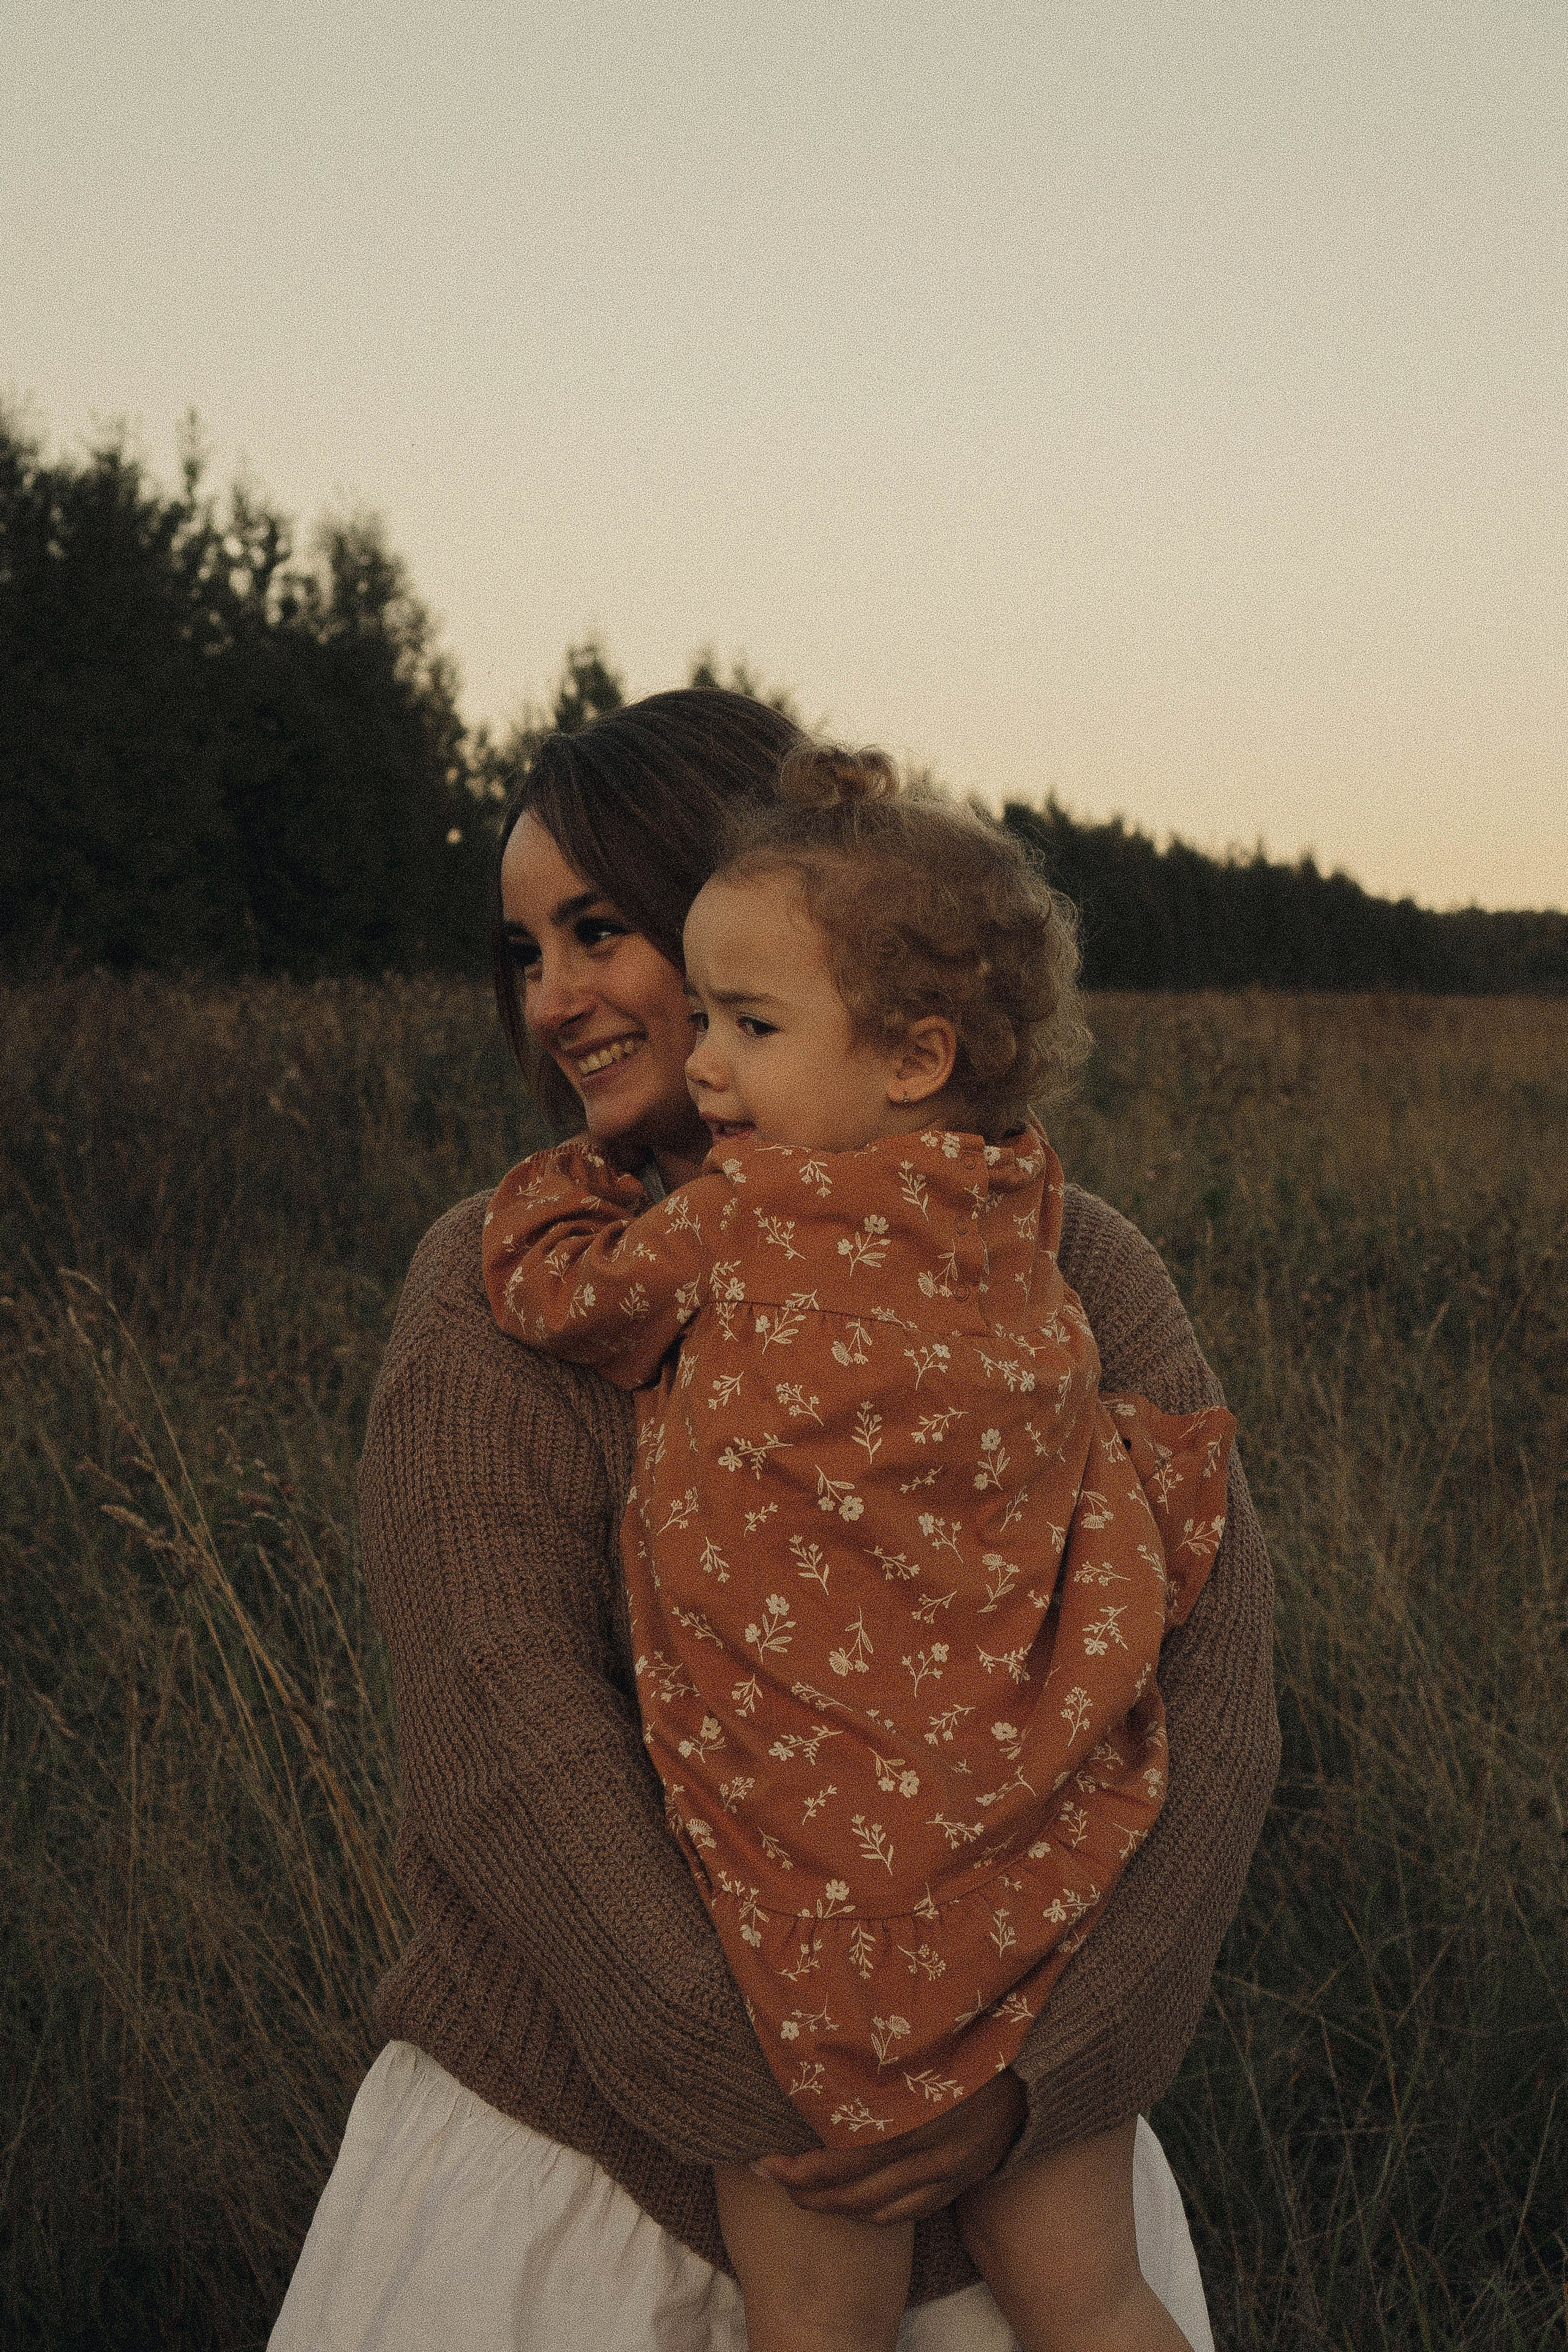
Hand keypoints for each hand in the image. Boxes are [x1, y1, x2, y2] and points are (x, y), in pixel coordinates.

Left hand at [751, 2067, 1026, 2225]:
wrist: (1035, 2062)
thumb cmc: (970, 2038)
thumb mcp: (921, 2041)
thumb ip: (875, 2059)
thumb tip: (820, 2048)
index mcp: (917, 2121)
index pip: (847, 2161)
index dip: (802, 2169)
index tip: (764, 2164)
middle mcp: (933, 2157)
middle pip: (858, 2194)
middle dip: (809, 2194)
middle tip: (771, 2180)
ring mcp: (950, 2175)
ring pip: (882, 2210)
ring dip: (838, 2208)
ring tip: (803, 2196)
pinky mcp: (962, 2182)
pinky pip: (913, 2211)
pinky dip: (878, 2213)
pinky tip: (856, 2205)